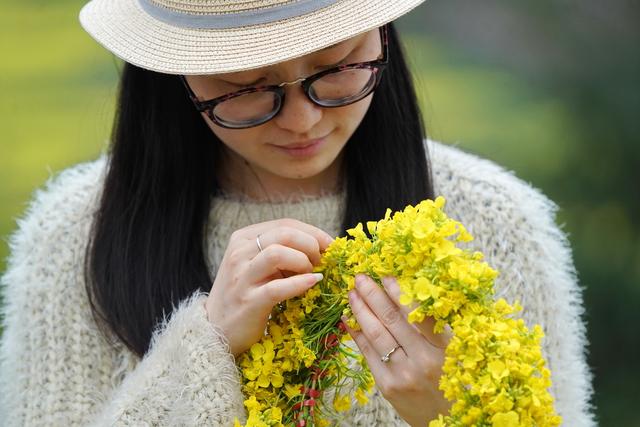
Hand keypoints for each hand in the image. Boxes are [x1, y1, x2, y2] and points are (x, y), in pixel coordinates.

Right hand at [206, 218, 332, 356]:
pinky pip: (278, 287)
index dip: (312, 232)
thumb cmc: (245, 295)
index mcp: (242, 238)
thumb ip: (280, 251)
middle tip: (321, 261)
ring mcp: (241, 277)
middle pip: (284, 233)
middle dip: (311, 245)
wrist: (216, 329)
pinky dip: (300, 283)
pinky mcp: (248, 301)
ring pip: (278, 253)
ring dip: (303, 262)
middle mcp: (239, 253)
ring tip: (311, 273)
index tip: (329, 245)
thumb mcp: (257, 266)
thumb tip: (319, 246)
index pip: (285, 224)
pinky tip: (313, 283)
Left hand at [344, 274, 451, 426]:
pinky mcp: (387, 386)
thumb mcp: (454, 353)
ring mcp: (403, 374)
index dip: (399, 292)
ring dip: (361, 310)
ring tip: (351, 293)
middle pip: (392, 320)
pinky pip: (368, 354)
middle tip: (360, 277)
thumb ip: (435, 327)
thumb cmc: (452, 382)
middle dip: (373, 295)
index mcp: (443, 348)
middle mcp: (422, 360)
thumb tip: (411, 290)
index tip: (386, 274)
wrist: (447, 422)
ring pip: (377, 335)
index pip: (418, 313)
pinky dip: (357, 334)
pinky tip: (348, 319)